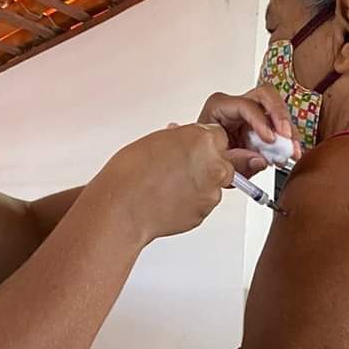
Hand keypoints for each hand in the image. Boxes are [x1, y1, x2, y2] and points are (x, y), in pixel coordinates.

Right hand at [100, 124, 264, 243]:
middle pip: (224, 161)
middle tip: (182, 169)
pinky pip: (204, 204)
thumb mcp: (156, 140)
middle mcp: (213, 165)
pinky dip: (192, 202)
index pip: (218, 136)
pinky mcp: (205, 212)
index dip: (204, 144)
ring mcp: (211, 191)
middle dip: (208, 165)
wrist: (124, 206)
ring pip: (215, 185)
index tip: (194, 149)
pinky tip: (171, 199)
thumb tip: (183, 140)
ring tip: (170, 186)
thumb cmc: (131, 173)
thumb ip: (179, 139)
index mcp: (202, 140)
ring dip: (200, 185)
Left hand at [198, 86, 299, 165]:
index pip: (246, 105)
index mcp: (220, 107)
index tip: (270, 139)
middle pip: (265, 96)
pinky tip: (291, 152)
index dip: (261, 121)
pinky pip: (279, 126)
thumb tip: (260, 160)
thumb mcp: (215, 161)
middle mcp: (237, 106)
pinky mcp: (263, 125)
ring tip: (292, 151)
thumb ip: (237, 162)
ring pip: (277, 110)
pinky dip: (288, 140)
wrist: (205, 161)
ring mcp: (252, 114)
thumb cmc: (205, 155)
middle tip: (287, 136)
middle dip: (280, 115)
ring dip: (288, 131)